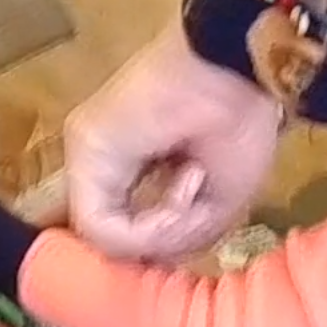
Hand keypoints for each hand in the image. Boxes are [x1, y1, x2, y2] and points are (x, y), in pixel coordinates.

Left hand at [65, 27, 280, 260]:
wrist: (241, 69)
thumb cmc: (239, 125)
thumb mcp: (216, 206)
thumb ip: (177, 239)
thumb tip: (148, 257)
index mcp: (135, 174)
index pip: (124, 237)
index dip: (156, 254)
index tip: (188, 245)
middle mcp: (105, 167)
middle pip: (113, 240)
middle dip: (161, 243)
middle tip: (195, 215)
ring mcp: (89, 157)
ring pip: (105, 237)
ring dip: (160, 231)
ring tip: (194, 188)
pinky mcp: (85, 146)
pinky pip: (100, 222)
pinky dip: (146, 226)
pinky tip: (182, 190)